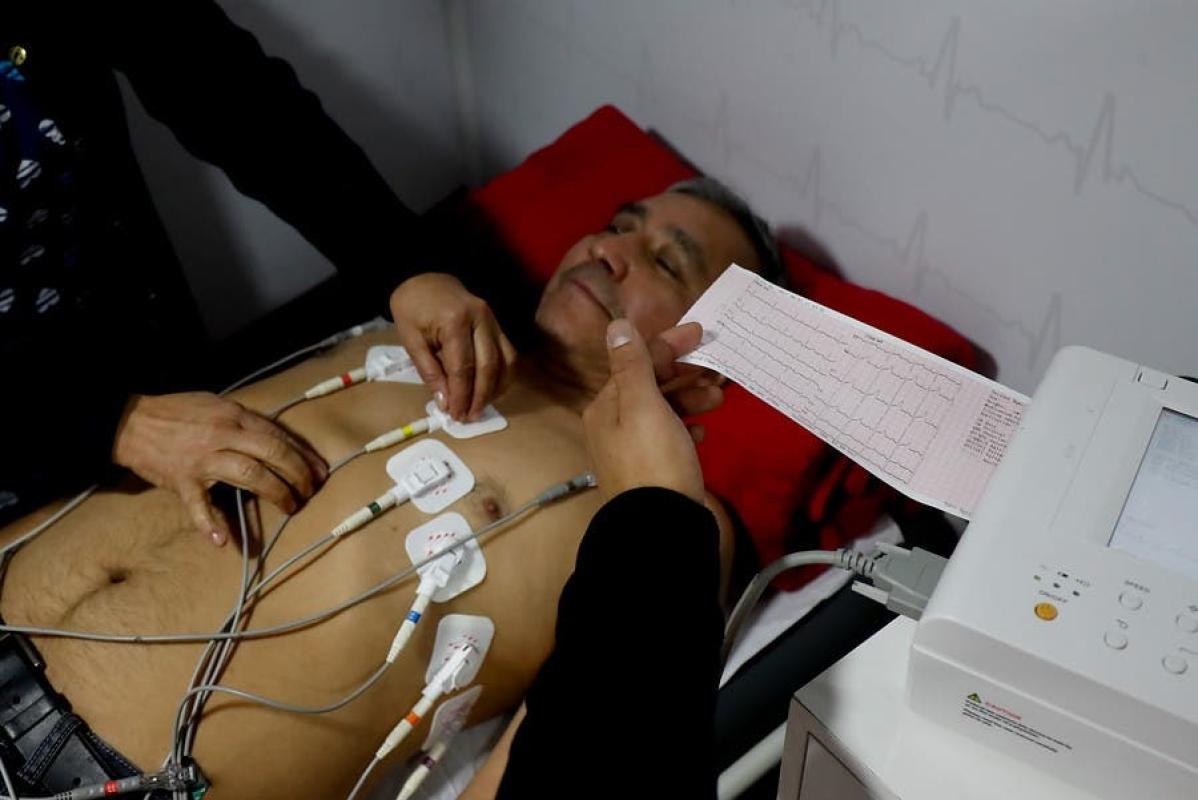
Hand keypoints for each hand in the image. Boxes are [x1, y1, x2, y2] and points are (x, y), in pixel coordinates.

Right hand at [112, 393, 327, 545]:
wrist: (130, 421)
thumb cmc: (178, 412)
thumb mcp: (217, 405)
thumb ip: (246, 421)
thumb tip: (277, 438)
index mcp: (234, 416)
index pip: (279, 436)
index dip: (304, 455)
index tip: (320, 470)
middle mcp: (223, 435)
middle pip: (273, 453)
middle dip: (299, 474)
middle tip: (311, 491)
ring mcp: (203, 460)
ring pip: (250, 474)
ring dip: (277, 492)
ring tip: (291, 506)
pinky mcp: (182, 481)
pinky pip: (198, 505)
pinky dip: (209, 524)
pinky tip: (222, 541)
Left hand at [389, 273, 517, 420]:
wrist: (425, 277)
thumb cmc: (413, 307)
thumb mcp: (411, 339)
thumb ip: (429, 370)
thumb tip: (444, 401)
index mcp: (455, 321)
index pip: (462, 367)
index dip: (460, 395)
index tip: (454, 414)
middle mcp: (481, 319)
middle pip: (489, 366)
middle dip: (480, 396)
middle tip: (469, 417)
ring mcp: (494, 320)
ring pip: (506, 361)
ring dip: (496, 389)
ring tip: (481, 407)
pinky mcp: (498, 324)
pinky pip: (509, 354)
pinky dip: (504, 375)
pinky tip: (492, 390)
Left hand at [582, 319, 706, 503]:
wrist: (661, 528)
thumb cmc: (654, 460)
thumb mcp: (643, 406)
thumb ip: (632, 365)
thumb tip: (616, 325)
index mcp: (605, 407)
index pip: (636, 362)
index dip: (668, 345)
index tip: (701, 333)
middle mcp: (612, 426)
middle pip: (650, 386)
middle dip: (684, 375)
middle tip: (717, 373)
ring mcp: (631, 451)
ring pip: (662, 411)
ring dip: (690, 399)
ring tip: (718, 400)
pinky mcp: (651, 471)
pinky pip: (669, 437)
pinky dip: (686, 428)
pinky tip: (702, 433)